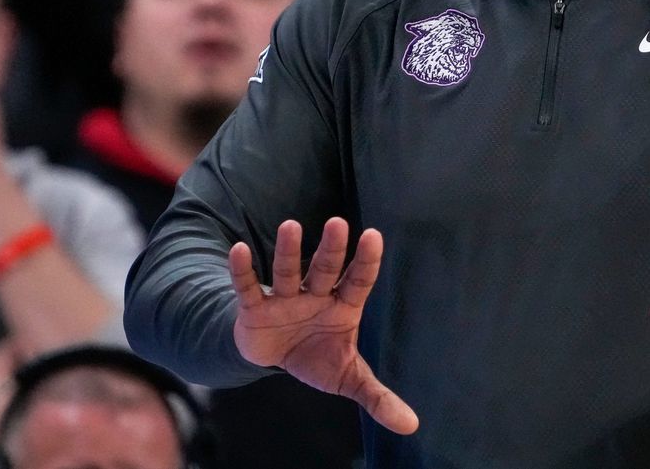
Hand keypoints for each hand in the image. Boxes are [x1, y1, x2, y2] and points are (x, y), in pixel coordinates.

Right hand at [229, 218, 418, 434]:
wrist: (273, 359)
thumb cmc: (317, 357)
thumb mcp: (348, 378)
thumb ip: (378, 397)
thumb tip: (412, 426)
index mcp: (342, 308)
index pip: (358, 281)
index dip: (365, 261)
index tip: (373, 236)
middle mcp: (315, 296)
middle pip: (325, 270)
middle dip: (331, 249)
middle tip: (338, 223)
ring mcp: (285, 300)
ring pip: (287, 272)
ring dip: (288, 252)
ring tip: (291, 226)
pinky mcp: (255, 309)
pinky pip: (248, 287)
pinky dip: (242, 271)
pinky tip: (238, 250)